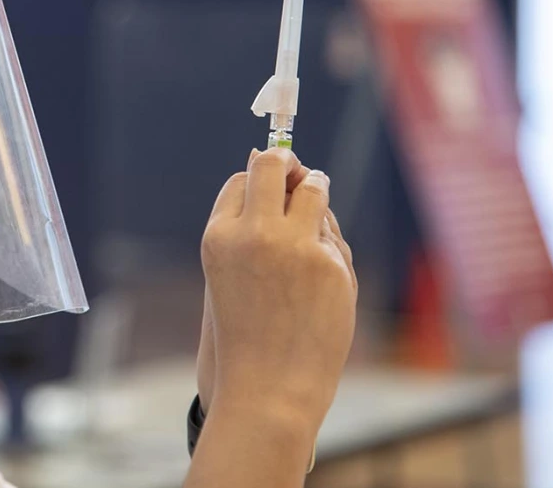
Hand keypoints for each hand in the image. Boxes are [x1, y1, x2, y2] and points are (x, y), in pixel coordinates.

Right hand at [196, 148, 356, 435]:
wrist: (267, 388)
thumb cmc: (245, 333)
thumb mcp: (227, 273)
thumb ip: (245, 226)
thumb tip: (267, 163)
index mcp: (219, 236)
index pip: (242, 179)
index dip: (261, 180)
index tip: (275, 186)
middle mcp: (254, 233)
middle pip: (273, 165)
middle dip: (289, 163)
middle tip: (300, 173)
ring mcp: (294, 246)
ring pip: (314, 188)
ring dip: (317, 190)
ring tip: (314, 218)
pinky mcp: (330, 263)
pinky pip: (333, 235)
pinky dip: (329, 249)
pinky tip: (319, 281)